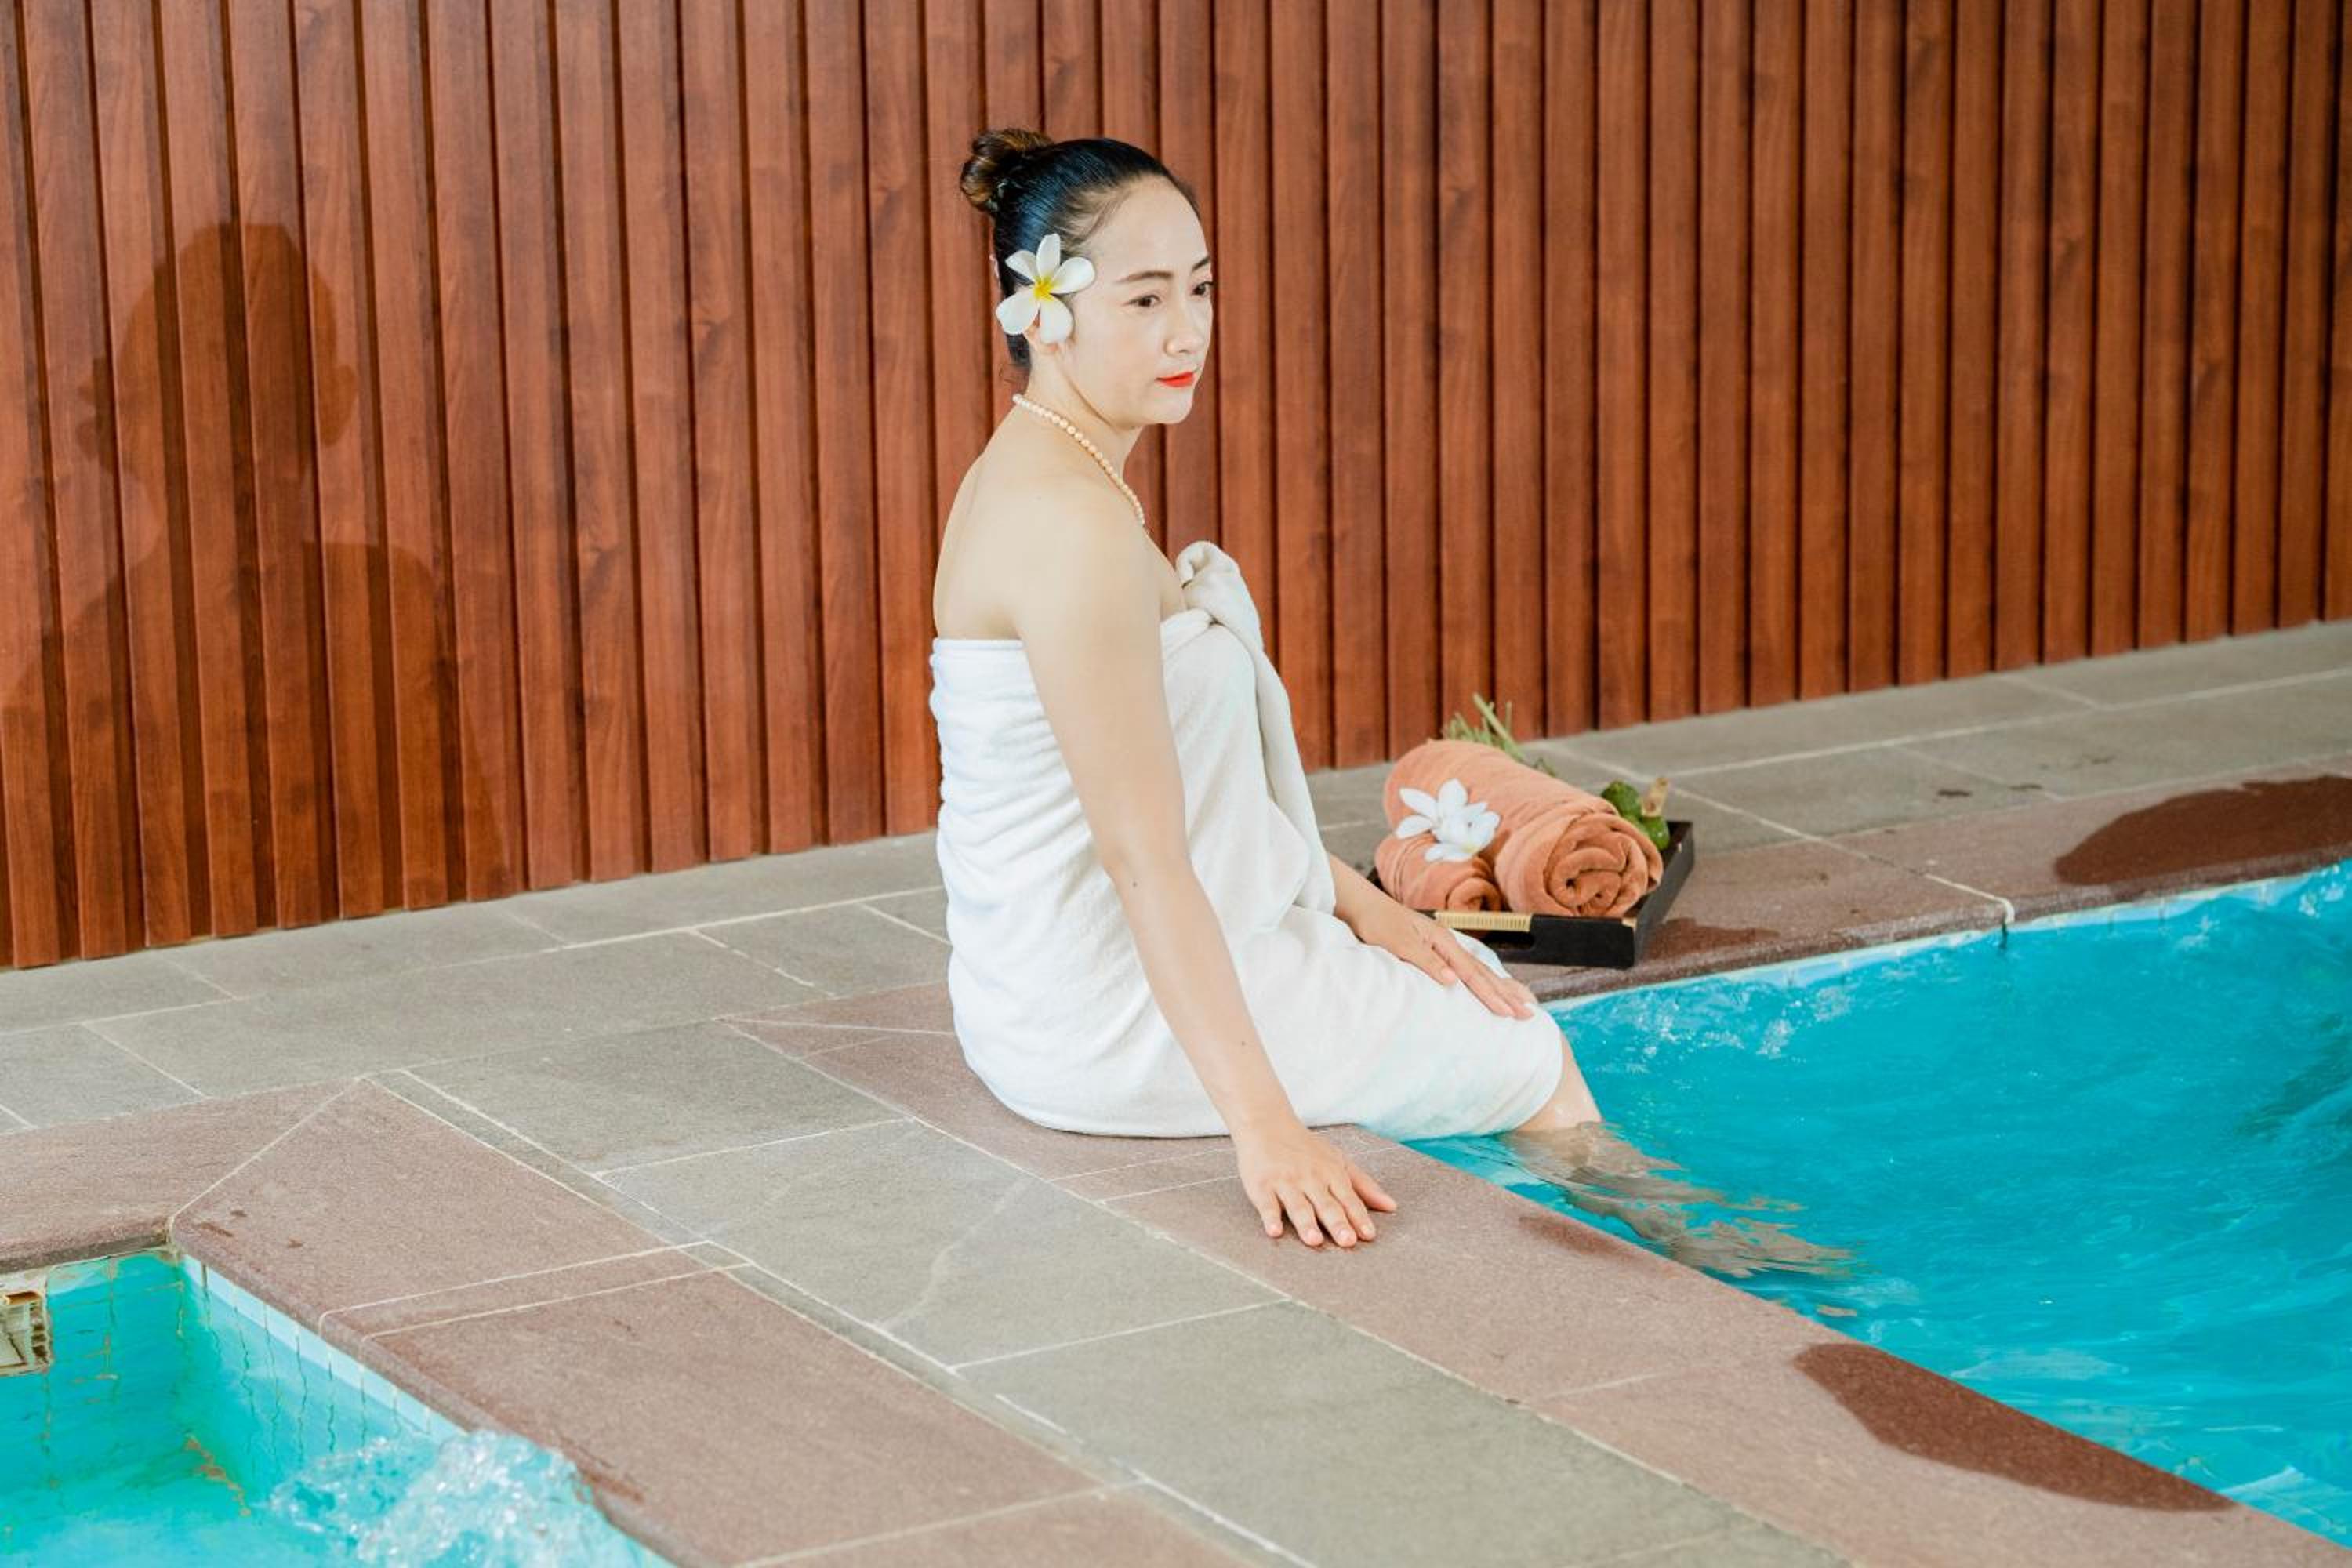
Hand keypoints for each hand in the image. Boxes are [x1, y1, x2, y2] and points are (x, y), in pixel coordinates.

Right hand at [1233, 1117, 1396, 1247]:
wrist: (1267, 1124)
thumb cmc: (1306, 1148)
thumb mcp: (1338, 1161)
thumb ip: (1364, 1185)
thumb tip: (1392, 1206)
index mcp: (1331, 1173)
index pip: (1348, 1198)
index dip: (1358, 1217)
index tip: (1369, 1235)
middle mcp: (1310, 1178)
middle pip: (1326, 1204)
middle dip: (1337, 1223)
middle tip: (1347, 1241)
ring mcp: (1285, 1181)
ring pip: (1298, 1205)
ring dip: (1306, 1223)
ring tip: (1314, 1240)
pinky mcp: (1262, 1185)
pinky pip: (1266, 1204)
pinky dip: (1270, 1217)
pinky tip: (1274, 1231)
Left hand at [1340, 891, 1539, 1019]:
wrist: (1364, 905)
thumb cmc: (1378, 924)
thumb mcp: (1399, 943)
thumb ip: (1426, 961)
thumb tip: (1454, 981)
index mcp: (1443, 942)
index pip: (1473, 974)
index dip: (1492, 995)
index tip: (1509, 1013)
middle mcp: (1449, 943)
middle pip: (1484, 973)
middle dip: (1507, 995)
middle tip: (1529, 1014)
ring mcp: (1444, 946)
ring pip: (1480, 971)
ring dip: (1501, 988)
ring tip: (1523, 1001)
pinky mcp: (1436, 950)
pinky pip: (1467, 969)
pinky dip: (1484, 980)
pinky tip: (1492, 985)